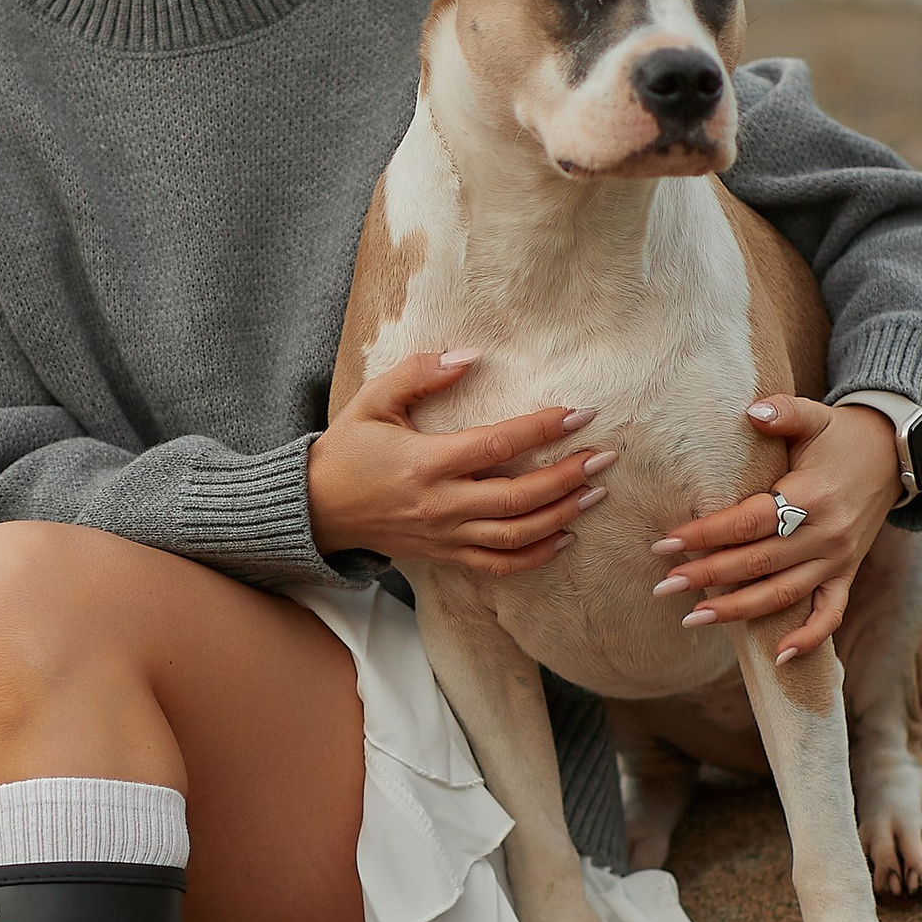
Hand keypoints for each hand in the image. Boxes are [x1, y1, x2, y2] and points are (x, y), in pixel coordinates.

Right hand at [309, 351, 612, 575]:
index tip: (578, 414)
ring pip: (516, 536)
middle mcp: (440, 505)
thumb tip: (471, 355)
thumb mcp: (373, 400)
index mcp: (426, 463)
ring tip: (595, 493)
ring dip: (561, 516)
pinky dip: (535, 557)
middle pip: (518, 498)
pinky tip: (564, 537)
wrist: (317, 509)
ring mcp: (445, 537)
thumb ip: (420, 374)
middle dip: (567, 478)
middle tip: (604, 458)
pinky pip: (498, 566)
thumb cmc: (348, 450)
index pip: (497, 446)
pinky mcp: (445, 557)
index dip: (542, 430)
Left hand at [650, 396, 897, 660]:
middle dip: (708, 576)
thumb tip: (752, 411)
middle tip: (663, 585)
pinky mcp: (846, 574)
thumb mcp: (816, 416)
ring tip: (693, 618)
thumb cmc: (842, 436)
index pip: (749, 522)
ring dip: (737, 611)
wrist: (894, 455)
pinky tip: (777, 657)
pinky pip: (829, 614)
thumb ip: (784, 412)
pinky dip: (808, 639)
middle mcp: (826, 535)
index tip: (665, 541)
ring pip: (783, 595)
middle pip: (758, 563)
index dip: (707, 533)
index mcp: (812, 496)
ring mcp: (838, 560)